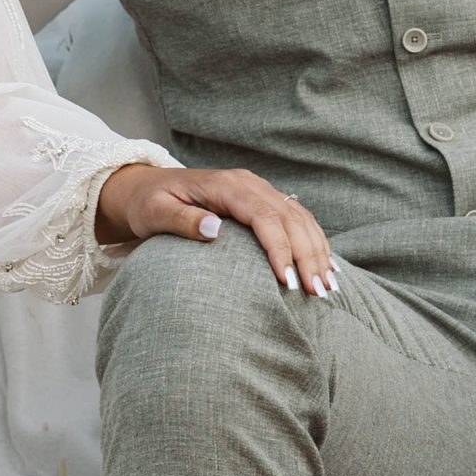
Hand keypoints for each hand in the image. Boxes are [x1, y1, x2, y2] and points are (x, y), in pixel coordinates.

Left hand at [94, 162, 336, 295]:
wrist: (147, 187)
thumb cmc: (149, 203)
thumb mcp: (155, 212)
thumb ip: (181, 220)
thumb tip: (214, 230)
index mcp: (227, 185)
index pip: (264, 216)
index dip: (280, 249)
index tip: (288, 281)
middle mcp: (249, 184)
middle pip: (290, 218)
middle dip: (307, 256)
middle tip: (318, 292)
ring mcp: (258, 191)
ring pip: (299, 218)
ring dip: (317, 251)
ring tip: (328, 285)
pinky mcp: (262, 201)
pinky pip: (296, 219)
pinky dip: (314, 241)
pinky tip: (326, 265)